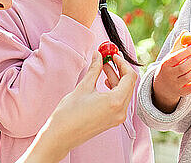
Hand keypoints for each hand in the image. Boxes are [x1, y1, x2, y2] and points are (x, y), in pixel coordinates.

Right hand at [19, 52, 136, 162]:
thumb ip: (95, 69)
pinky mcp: (112, 120)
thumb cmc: (69, 113)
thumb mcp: (84, 87)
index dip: (122, 63)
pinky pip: (119, 101)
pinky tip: (104, 82)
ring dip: (116, 79)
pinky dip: (114, 89)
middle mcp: (121, 111)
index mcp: (116, 102)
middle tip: (109, 58)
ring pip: (124, 92)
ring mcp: (117, 117)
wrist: (61, 136)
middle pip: (129, 84)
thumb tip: (98, 55)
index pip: (129, 77)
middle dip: (120, 69)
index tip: (113, 55)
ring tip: (103, 68)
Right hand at [152, 39, 190, 112]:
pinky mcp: (182, 93)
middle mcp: (169, 76)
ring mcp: (175, 85)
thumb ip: (178, 44)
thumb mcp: (170, 55)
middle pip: (183, 67)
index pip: (176, 57)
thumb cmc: (169, 67)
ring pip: (189, 77)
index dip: (187, 51)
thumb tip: (186, 31)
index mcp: (165, 64)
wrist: (162, 86)